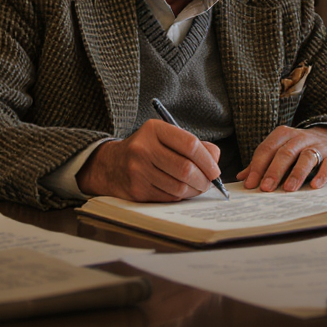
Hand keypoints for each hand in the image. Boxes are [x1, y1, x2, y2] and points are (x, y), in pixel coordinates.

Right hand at [76, 119, 221, 201]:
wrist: (111, 165)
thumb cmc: (146, 149)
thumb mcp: (165, 137)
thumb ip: (192, 144)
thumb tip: (214, 159)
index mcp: (153, 130)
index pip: (190, 144)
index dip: (207, 160)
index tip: (215, 170)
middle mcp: (143, 149)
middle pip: (185, 168)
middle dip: (204, 179)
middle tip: (209, 182)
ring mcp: (138, 171)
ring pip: (179, 186)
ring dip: (194, 190)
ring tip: (197, 187)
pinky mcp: (137, 190)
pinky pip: (169, 197)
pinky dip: (181, 196)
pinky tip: (181, 190)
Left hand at [237, 126, 326, 191]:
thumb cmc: (300, 149)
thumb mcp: (281, 150)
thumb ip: (263, 163)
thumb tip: (242, 178)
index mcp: (284, 134)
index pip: (267, 149)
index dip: (257, 167)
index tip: (250, 184)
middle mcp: (300, 138)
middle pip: (285, 153)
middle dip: (274, 171)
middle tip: (266, 188)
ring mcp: (318, 146)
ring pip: (306, 157)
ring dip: (296, 173)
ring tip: (288, 189)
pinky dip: (321, 175)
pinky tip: (314, 185)